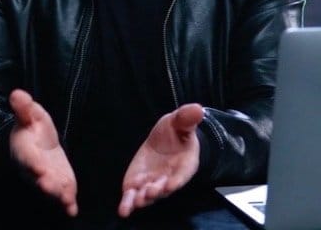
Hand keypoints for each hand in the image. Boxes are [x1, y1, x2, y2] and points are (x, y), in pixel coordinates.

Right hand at [9, 89, 77, 216]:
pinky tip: (72, 209)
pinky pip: (61, 196)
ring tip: (66, 199)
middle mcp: (33, 168)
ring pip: (50, 190)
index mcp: (25, 150)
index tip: (40, 168)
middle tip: (53, 186)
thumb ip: (24, 107)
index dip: (34, 164)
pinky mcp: (58, 184)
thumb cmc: (31, 129)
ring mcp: (46, 179)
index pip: (28, 158)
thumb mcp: (30, 114)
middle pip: (39, 178)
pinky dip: (66, 204)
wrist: (34, 145)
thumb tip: (17, 93)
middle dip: (46, 183)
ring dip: (57, 195)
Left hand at [118, 103, 203, 217]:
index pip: (182, 175)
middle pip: (163, 188)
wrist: (166, 138)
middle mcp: (169, 178)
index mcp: (184, 164)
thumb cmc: (177, 131)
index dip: (177, 180)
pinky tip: (123, 210)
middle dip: (157, 191)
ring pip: (148, 195)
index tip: (171, 185)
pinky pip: (133, 196)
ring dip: (142, 199)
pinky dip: (128, 203)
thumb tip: (197, 109)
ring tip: (135, 201)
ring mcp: (153, 183)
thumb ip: (186, 118)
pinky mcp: (138, 184)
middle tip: (150, 192)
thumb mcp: (180, 121)